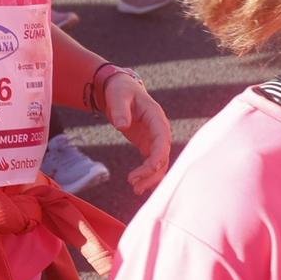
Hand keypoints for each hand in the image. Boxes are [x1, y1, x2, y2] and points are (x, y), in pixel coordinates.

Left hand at [102, 71, 171, 194]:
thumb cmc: (121, 90)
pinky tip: (139, 186)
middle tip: (135, 185)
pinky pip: (152, 163)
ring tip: (135, 190)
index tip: (146, 170)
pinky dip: (147, 175)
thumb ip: (119, 109)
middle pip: (162, 156)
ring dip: (150, 178)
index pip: (162, 141)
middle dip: (152, 172)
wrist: (121, 90)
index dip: (157, 157)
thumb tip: (121, 125)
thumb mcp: (118, 95)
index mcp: (156, 118)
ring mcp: (155, 139)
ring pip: (159, 163)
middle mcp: (160, 130)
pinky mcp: (148, 145)